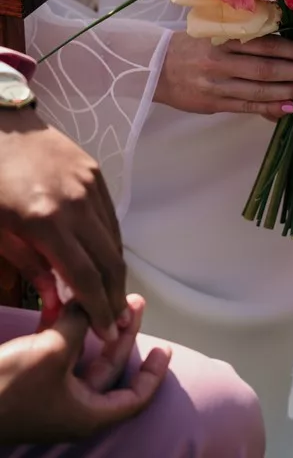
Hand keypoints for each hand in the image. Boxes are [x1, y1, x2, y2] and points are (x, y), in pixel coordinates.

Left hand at [0, 108, 126, 341]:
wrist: (0, 126)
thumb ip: (29, 266)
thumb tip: (56, 301)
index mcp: (44, 222)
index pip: (83, 276)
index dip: (98, 308)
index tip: (105, 332)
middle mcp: (76, 204)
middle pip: (109, 261)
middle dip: (115, 297)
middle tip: (116, 322)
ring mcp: (90, 185)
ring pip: (114, 240)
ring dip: (116, 272)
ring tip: (113, 297)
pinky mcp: (95, 173)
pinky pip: (110, 217)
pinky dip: (111, 243)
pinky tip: (105, 260)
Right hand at [0, 294, 169, 443]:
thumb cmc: (12, 388)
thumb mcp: (53, 351)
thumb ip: (79, 324)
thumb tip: (89, 301)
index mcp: (88, 412)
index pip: (134, 398)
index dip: (152, 374)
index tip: (164, 348)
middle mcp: (73, 405)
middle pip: (110, 369)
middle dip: (123, 333)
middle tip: (135, 302)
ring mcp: (51, 393)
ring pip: (84, 357)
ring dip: (94, 326)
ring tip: (105, 296)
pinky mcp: (31, 379)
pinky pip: (58, 353)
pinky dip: (65, 330)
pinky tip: (69, 304)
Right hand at [155, 33, 292, 118]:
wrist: (153, 68)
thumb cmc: (188, 47)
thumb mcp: (213, 36)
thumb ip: (242, 42)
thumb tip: (280, 48)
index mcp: (223, 39)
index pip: (264, 44)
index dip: (291, 49)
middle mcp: (222, 61)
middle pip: (267, 68)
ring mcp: (218, 84)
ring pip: (260, 89)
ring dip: (290, 91)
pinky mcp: (214, 103)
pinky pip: (247, 106)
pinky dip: (269, 108)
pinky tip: (288, 108)